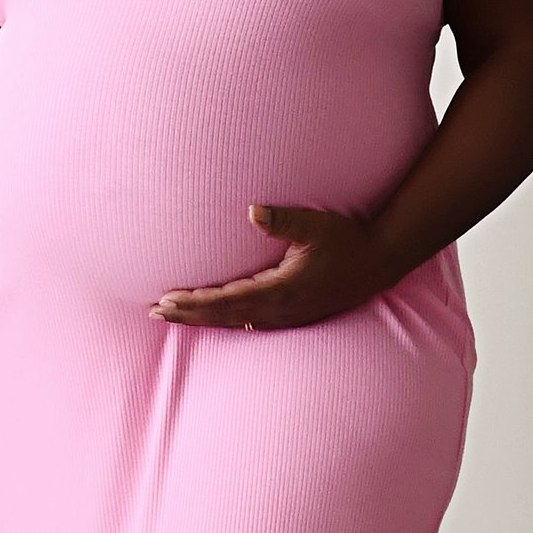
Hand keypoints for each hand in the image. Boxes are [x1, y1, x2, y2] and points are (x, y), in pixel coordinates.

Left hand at [153, 204, 394, 331]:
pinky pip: (250, 323)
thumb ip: (284, 219)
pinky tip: (214, 319)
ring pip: (235, 323)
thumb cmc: (347, 240)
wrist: (378, 263)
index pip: (226, 300)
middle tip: (154, 313)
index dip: (194, 302)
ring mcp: (286, 317)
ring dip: (203, 319)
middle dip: (188, 315)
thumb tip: (252, 210)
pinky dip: (225, 321)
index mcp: (280, 290)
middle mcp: (280, 310)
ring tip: (174, 316)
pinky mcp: (292, 316)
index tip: (166, 300)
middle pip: (223, 317)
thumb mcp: (317, 224)